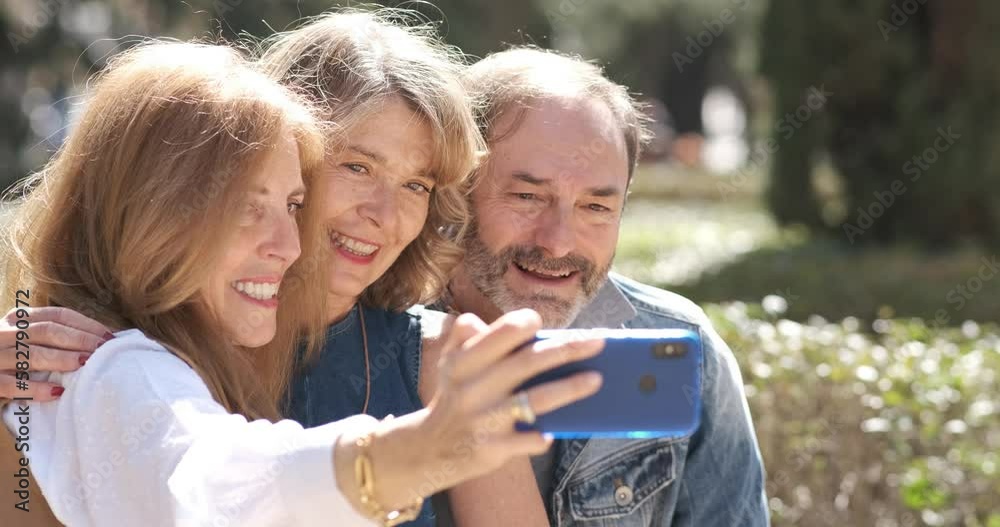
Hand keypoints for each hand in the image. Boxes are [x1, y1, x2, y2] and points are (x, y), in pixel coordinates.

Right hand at [0, 307, 112, 399]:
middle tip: (103, 352)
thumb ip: (53, 339)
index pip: (56, 316)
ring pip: (30, 354)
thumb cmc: (8, 362)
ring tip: (86, 365)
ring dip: (61, 359)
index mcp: (16, 320)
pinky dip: (35, 388)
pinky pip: (10, 384)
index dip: (85, 325)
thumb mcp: (26, 342)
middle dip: (79, 340)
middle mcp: (2, 332)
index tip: (109, 337)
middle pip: (47, 331)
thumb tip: (103, 341)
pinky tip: (57, 391)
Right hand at [338, 309, 603, 511]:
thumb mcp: (449, 363)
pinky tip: (556, 431)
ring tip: (597, 379)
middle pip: (528, 362)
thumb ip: (464, 336)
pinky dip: (541, 436)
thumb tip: (478, 320)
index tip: (542, 322)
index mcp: (463, 361)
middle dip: (566, 349)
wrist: (429, 449)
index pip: (500, 333)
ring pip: (534, 400)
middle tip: (598, 341)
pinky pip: (526, 440)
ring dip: (569, 389)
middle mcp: (473, 388)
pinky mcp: (492, 449)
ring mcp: (484, 420)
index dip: (524, 323)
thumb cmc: (454, 396)